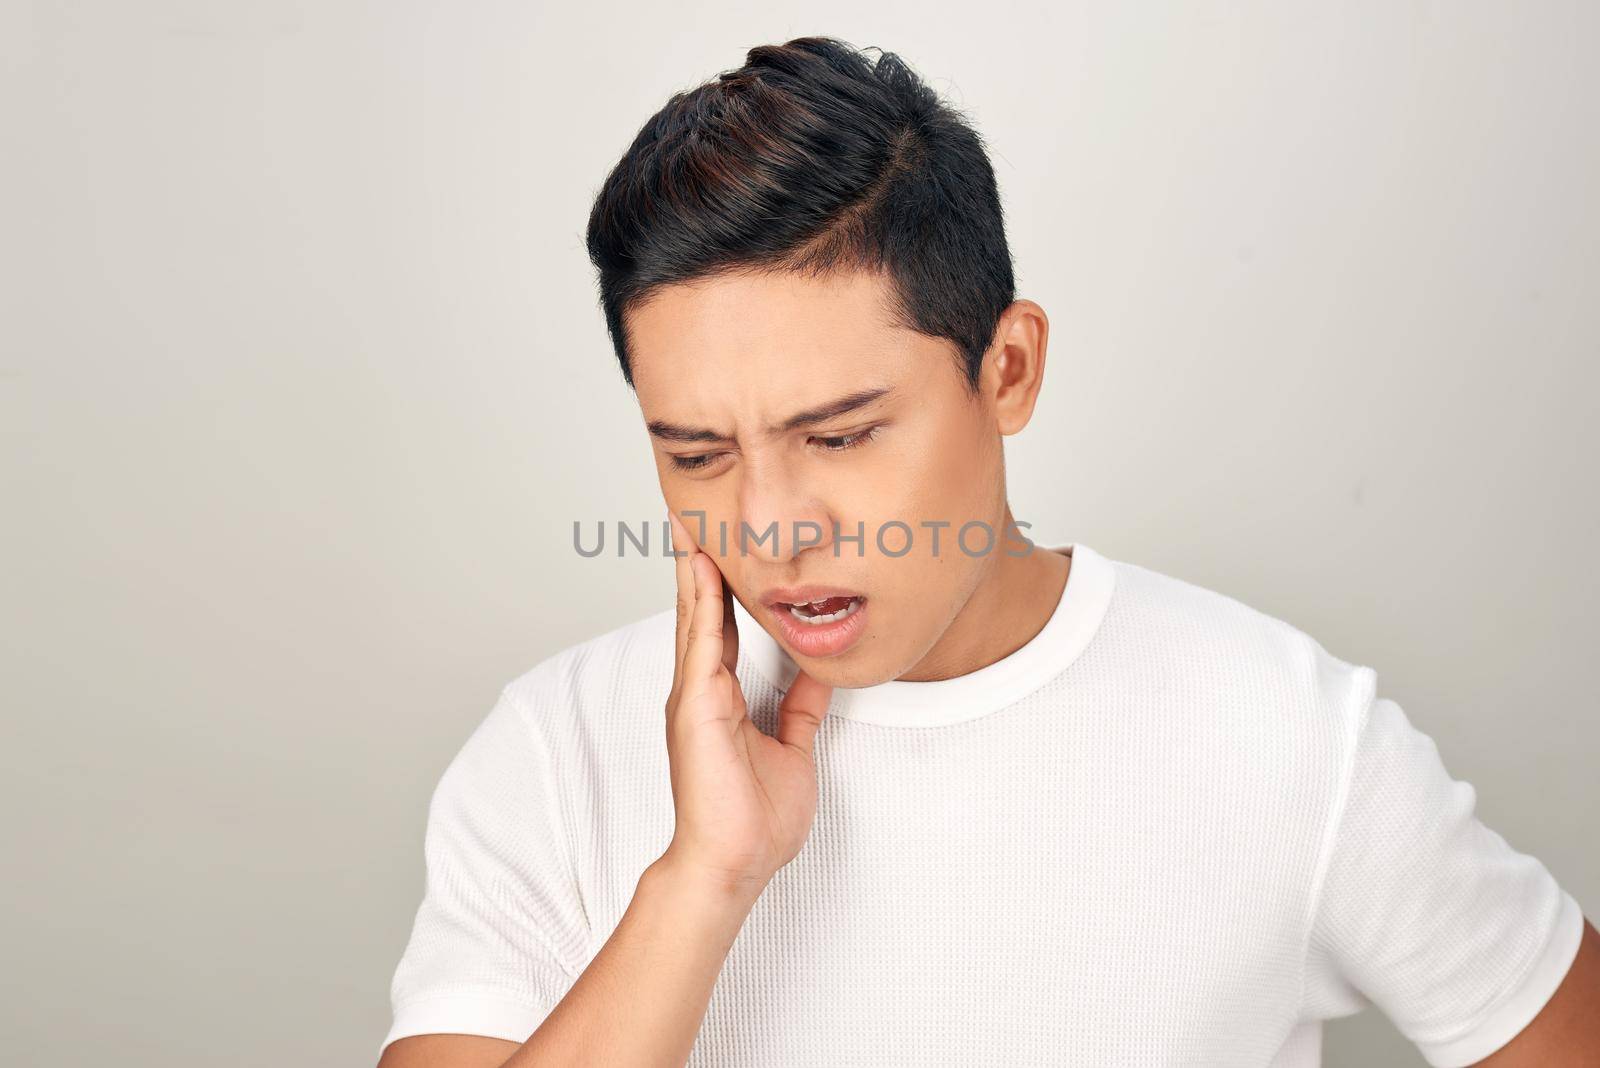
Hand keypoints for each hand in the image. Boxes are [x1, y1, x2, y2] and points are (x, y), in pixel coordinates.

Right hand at [659, 510, 833, 897]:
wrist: (732, 864)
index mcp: (721, 697)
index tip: (728, 546)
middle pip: (701, 611)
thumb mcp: (793, 748)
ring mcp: (694, 697)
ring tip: (694, 522)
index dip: (725, 585)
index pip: (724, 626)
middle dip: (700, 563)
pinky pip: (702, 644)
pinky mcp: (697, 707)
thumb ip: (800, 709)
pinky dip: (703, 603)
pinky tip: (703, 569)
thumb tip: (816, 674)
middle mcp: (702, 690)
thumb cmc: (754, 821)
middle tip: (699, 514)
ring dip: (694, 569)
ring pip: (694, 616)